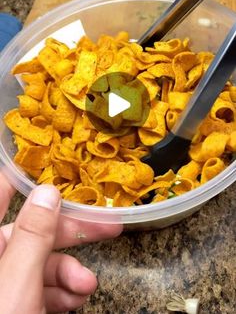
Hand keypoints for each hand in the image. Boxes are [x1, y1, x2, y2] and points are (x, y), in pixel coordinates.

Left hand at [0, 172, 121, 312]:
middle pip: (34, 229)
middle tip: (105, 225)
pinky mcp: (18, 299)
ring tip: (86, 285)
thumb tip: (47, 192)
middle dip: (71, 231)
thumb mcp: (17, 280)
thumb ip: (33, 235)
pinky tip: (74, 299)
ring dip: (70, 271)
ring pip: (42, 260)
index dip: (25, 174)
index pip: (2, 193)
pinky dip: (62, 290)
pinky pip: (42, 285)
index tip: (52, 162)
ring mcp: (6, 278)